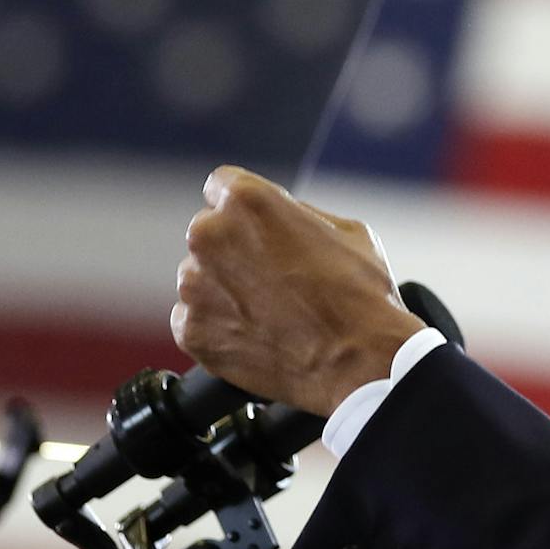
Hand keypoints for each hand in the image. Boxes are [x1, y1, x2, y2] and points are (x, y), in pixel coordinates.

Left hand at [172, 165, 427, 412]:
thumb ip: (295, 215)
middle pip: (209, 233)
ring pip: (200, 278)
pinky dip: (218, 327)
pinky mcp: (190, 330)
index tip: (257, 230)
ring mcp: (195, 286)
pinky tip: (255, 334)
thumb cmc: (359, 293)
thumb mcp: (344, 230)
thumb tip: (277, 219)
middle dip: (234, 250)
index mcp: (245, 200)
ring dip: (224, 289)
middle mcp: (209, 236)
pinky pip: (194, 319)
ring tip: (268, 312)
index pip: (221, 187)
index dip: (245, 211)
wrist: (357, 360)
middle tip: (271, 277)